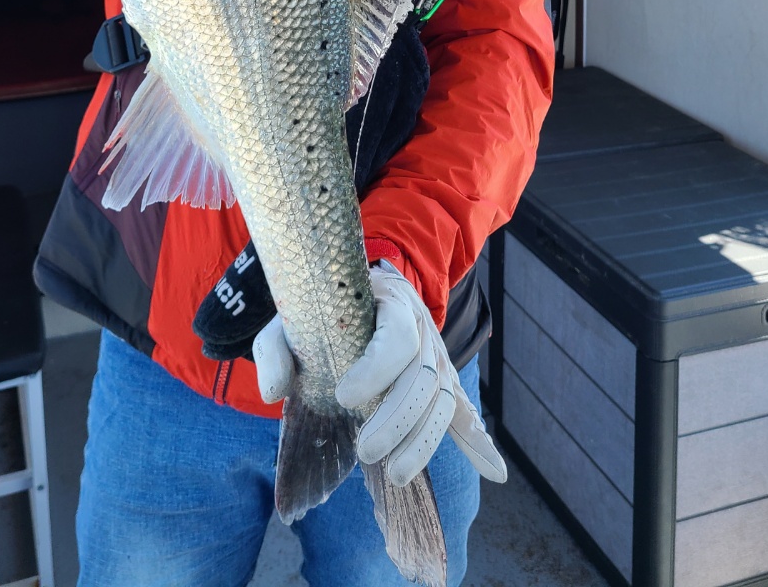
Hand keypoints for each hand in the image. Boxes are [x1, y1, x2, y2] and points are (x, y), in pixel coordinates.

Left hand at [252, 262, 506, 488]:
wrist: (361, 293)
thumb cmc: (323, 310)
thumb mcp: (291, 318)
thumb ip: (275, 349)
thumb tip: (273, 393)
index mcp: (391, 304)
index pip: (395, 337)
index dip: (374, 369)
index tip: (344, 396)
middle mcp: (423, 332)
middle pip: (423, 377)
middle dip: (396, 419)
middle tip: (365, 449)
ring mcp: (437, 360)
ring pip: (442, 403)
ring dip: (422, 442)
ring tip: (393, 473)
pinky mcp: (441, 386)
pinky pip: (464, 414)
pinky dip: (479, 442)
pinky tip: (494, 471)